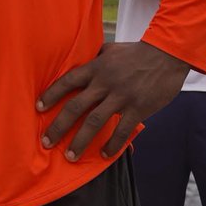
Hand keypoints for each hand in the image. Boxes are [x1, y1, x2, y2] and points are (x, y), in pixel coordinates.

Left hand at [37, 41, 190, 161]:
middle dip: (58, 126)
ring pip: (95, 122)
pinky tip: (105, 155)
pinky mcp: (138, 108)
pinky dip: (112, 144)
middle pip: (75, 107)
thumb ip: (95, 57)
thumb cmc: (137, 52)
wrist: (167, 55)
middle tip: (46, 142)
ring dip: (80, 141)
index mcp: (96, 68)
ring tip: (71, 156)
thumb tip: (80, 59)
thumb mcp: (111, 49)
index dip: (51, 95)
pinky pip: (122, 130)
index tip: (38, 108)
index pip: (67, 82)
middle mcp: (104, 83)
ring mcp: (121, 97)